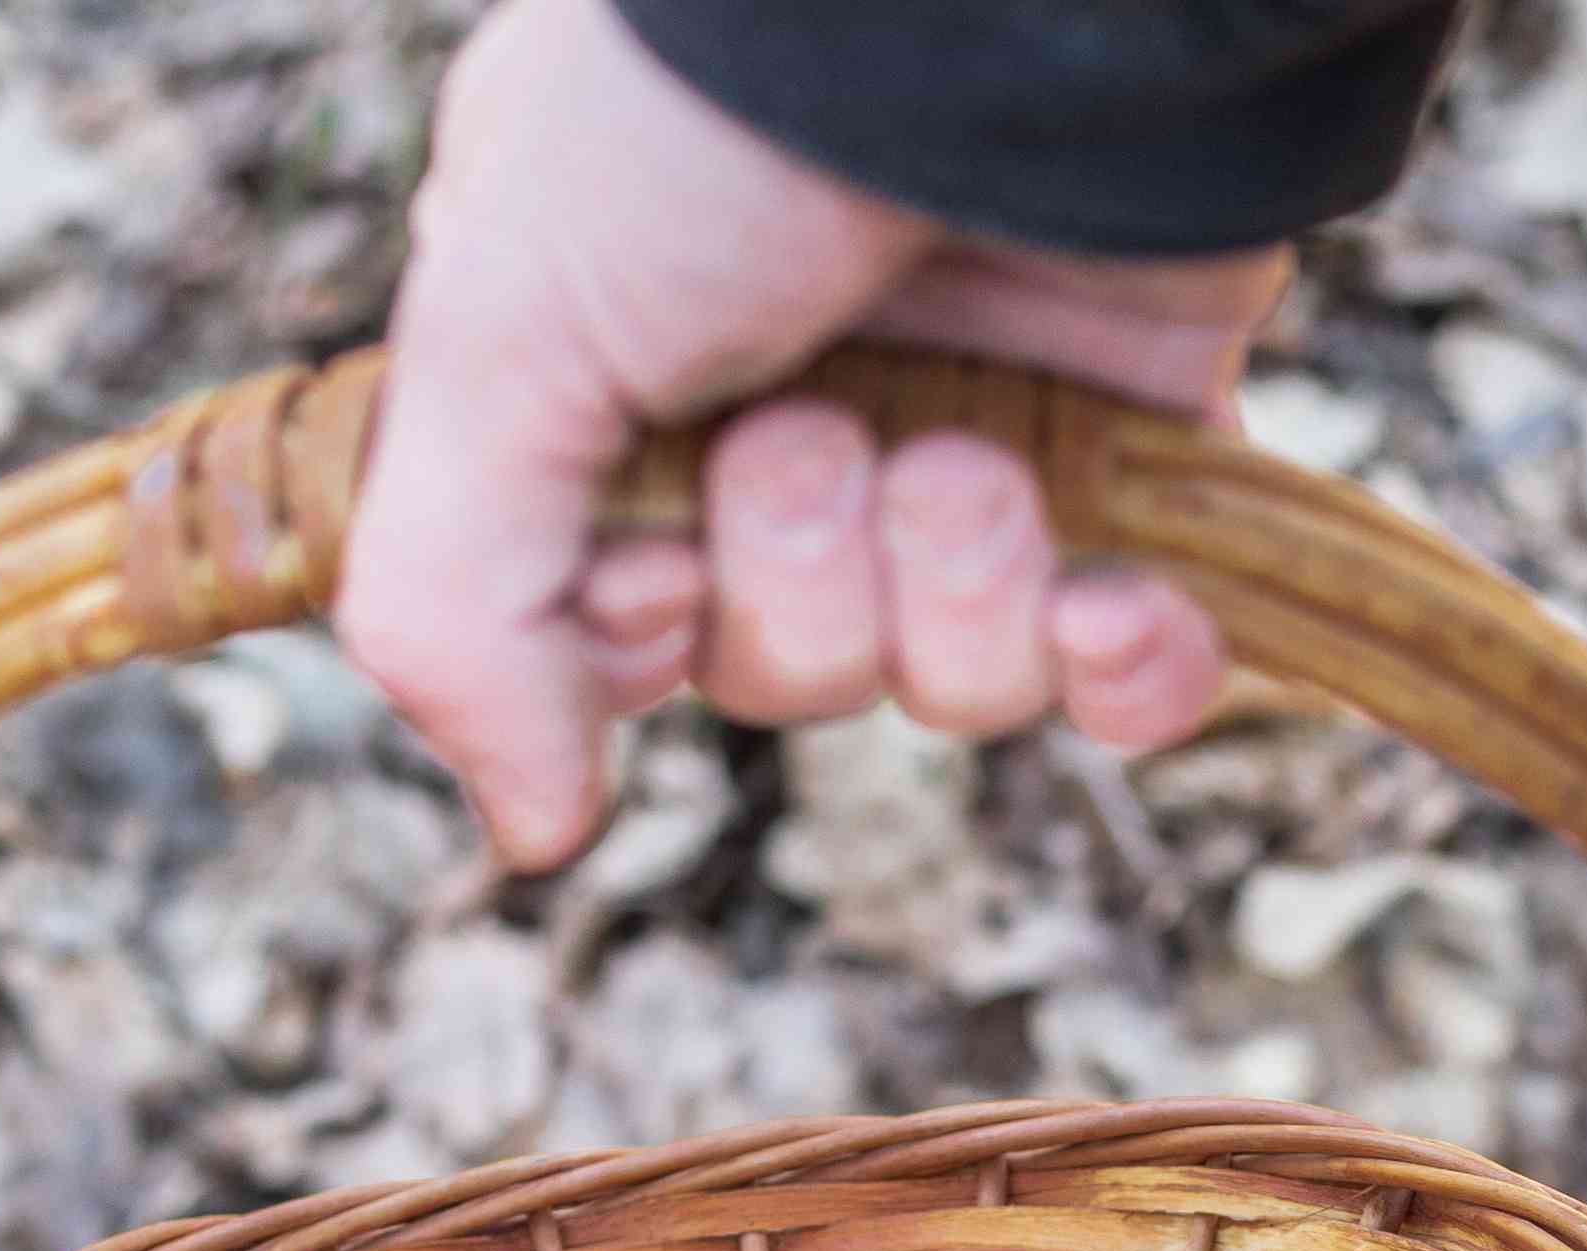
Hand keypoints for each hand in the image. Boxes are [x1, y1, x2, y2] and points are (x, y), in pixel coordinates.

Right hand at [339, 0, 1274, 870]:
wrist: (1009, 6)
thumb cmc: (715, 122)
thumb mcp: (497, 335)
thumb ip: (454, 604)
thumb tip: (535, 833)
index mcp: (604, 366)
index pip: (605, 622)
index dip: (638, 633)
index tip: (656, 562)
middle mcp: (781, 400)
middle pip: (778, 664)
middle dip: (801, 584)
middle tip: (816, 438)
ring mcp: (966, 423)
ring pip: (950, 677)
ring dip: (957, 588)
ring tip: (974, 451)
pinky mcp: (1133, 446)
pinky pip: (1130, 672)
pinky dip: (1130, 667)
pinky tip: (1122, 606)